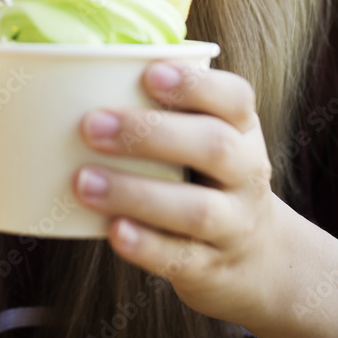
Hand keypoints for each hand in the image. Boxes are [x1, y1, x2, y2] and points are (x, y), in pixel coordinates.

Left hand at [73, 62, 277, 325]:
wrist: (258, 259)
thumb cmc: (207, 177)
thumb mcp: (204, 136)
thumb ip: (162, 108)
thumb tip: (78, 69)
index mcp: (241, 129)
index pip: (235, 98)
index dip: (195, 84)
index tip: (148, 73)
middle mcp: (246, 174)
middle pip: (215, 148)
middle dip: (150, 133)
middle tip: (91, 125)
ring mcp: (234, 225)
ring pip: (196, 210)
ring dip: (135, 193)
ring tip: (83, 181)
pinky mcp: (211, 269)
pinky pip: (180, 258)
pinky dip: (146, 245)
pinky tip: (113, 230)